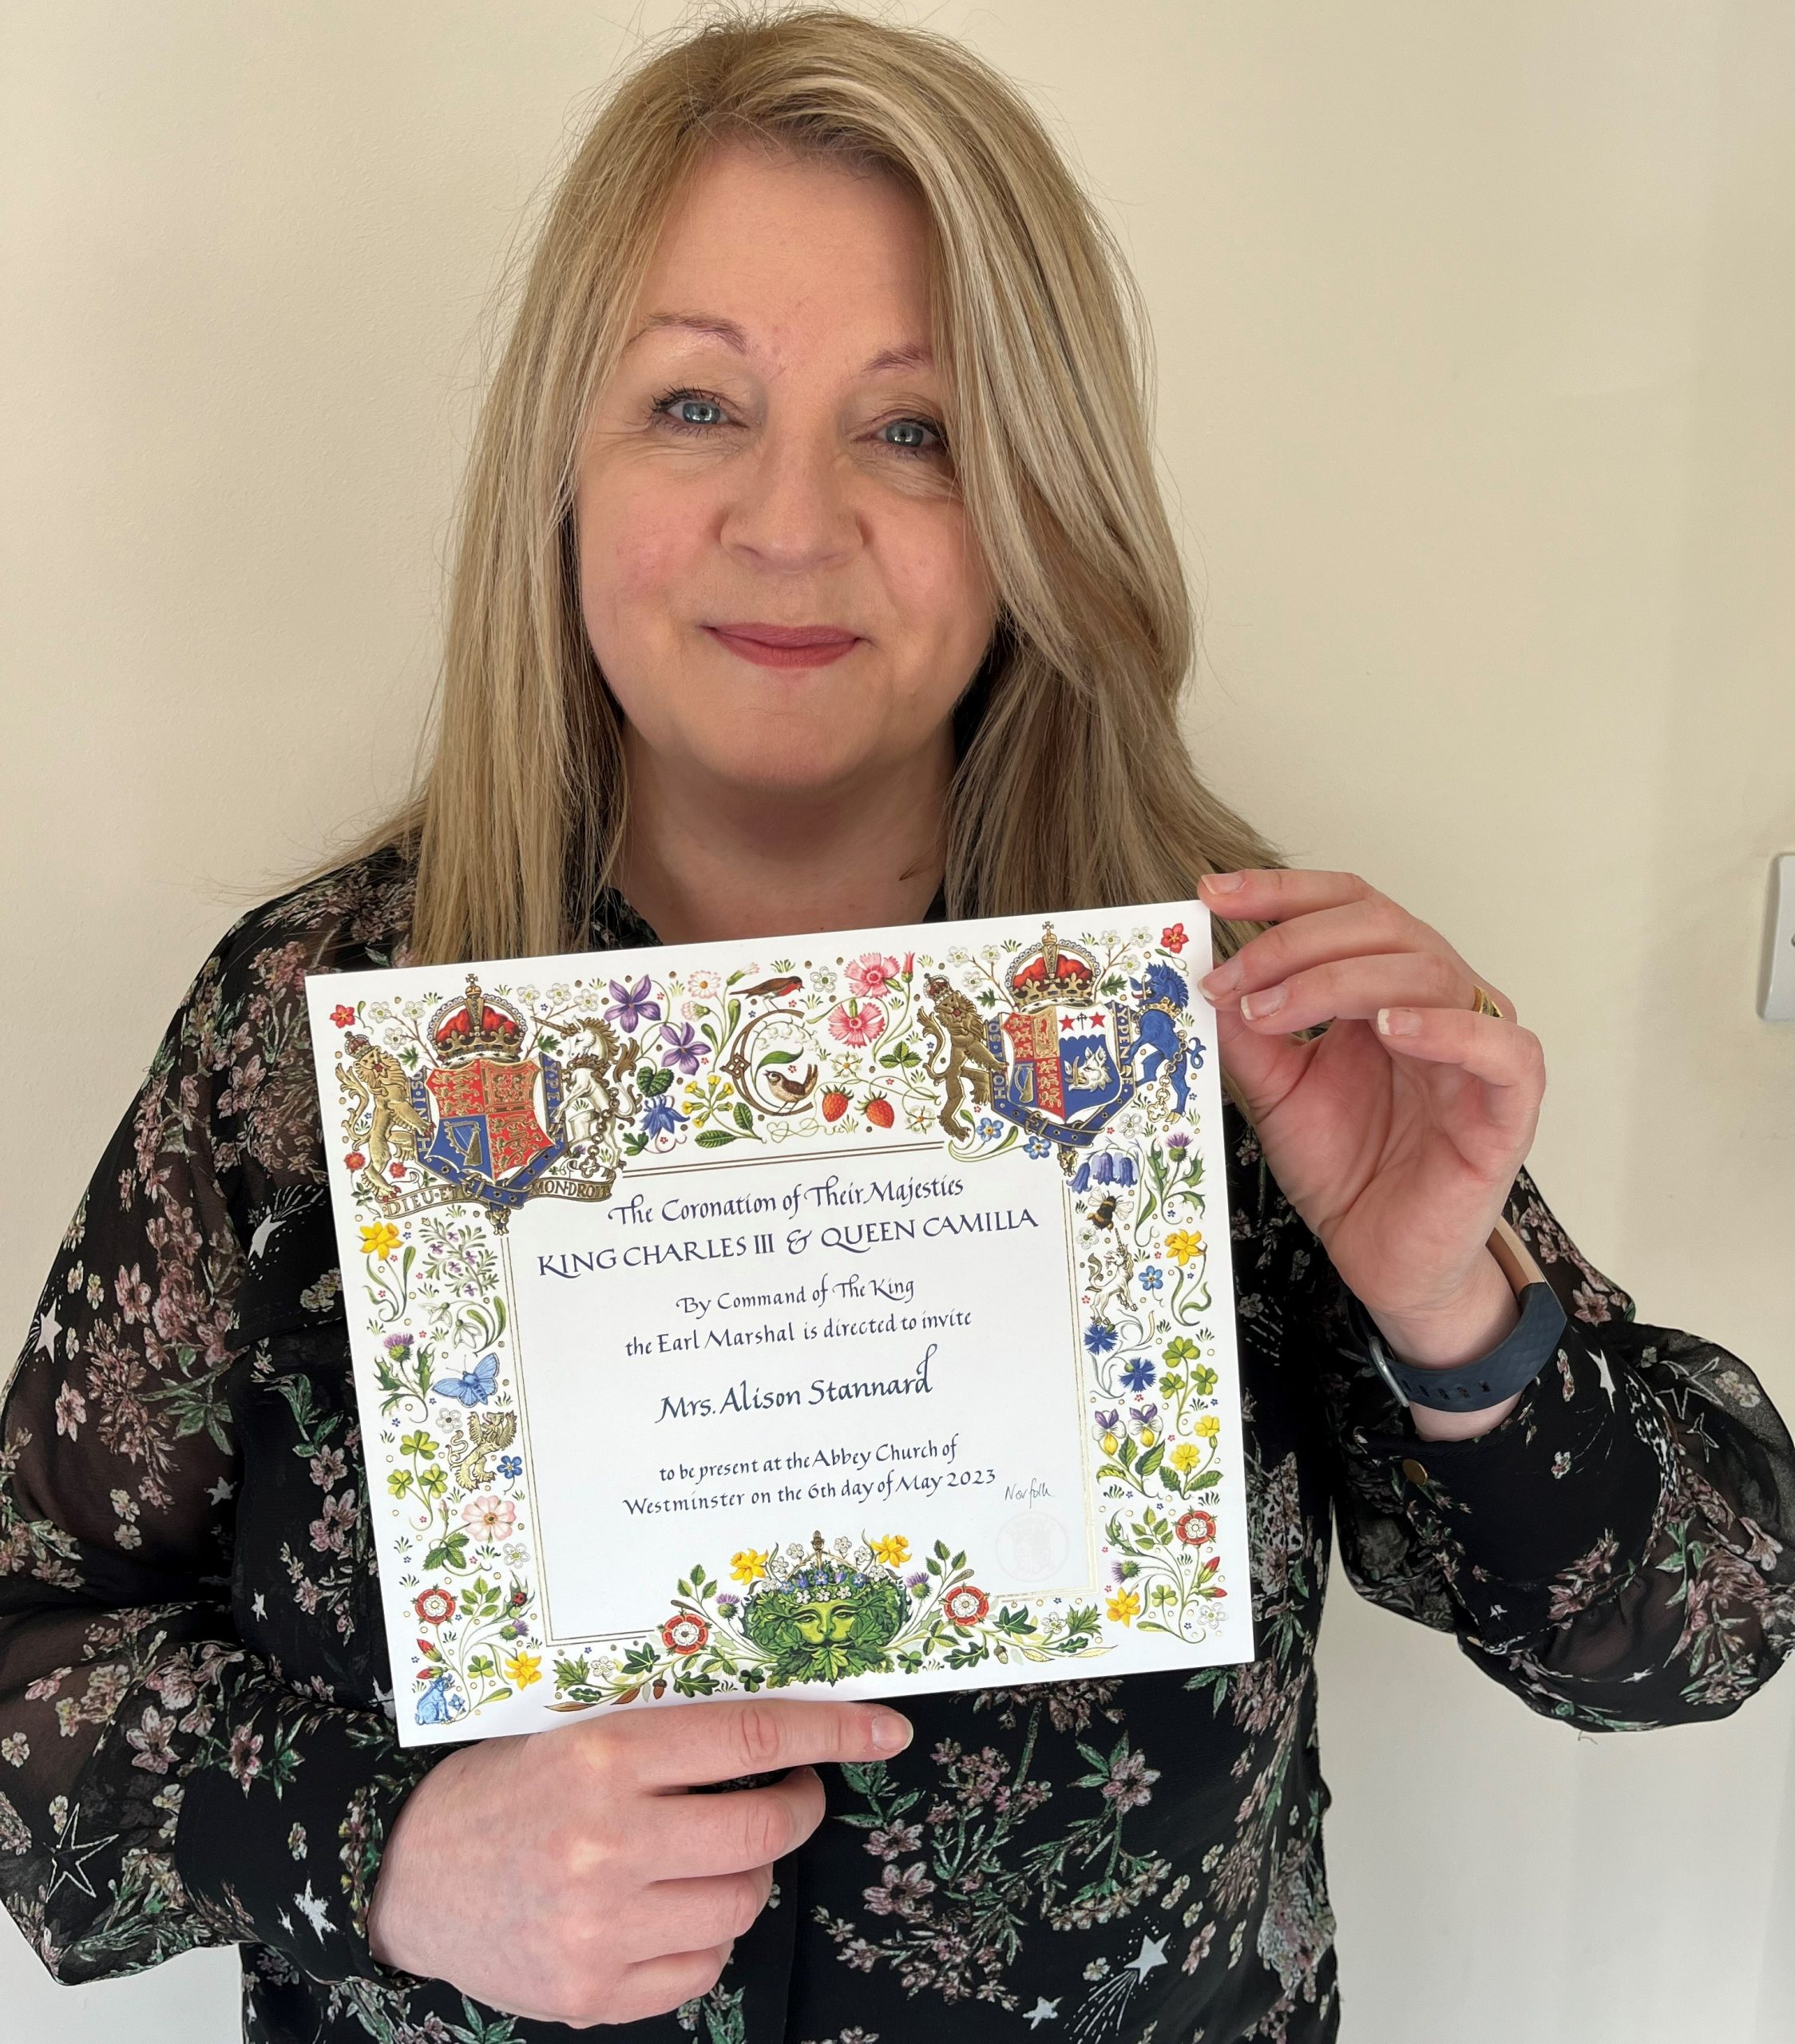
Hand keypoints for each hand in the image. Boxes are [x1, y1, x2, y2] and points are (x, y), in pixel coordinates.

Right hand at [367, 1696, 912, 2026]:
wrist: (407, 1874)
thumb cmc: (503, 1787)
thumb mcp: (577, 1731)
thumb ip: (667, 1735)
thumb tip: (783, 1730)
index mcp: (604, 1755)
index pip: (751, 1735)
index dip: (831, 1728)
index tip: (884, 1727)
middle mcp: (608, 1840)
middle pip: (763, 1827)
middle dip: (800, 1806)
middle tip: (793, 1792)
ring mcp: (601, 1924)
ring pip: (743, 1901)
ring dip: (749, 1873)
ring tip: (714, 1852)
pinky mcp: (593, 1990)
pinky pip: (704, 1968)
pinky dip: (708, 1939)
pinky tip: (673, 1909)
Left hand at [1196, 869, 1544, 1368]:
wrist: (1383, 1257)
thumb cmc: (1346, 1168)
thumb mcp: (1277, 1092)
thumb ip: (1250, 1036)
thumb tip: (1206, 976)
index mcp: (1385, 986)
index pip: (1345, 907)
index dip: (1281, 892)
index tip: (1212, 895)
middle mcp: (1437, 1001)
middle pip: (1380, 924)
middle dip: (1293, 943)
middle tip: (1230, 980)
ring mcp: (1478, 1047)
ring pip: (1427, 969)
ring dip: (1337, 980)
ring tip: (1273, 1012)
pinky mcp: (1510, 1105)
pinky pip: (1502, 1048)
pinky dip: (1448, 1029)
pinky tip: (1390, 1029)